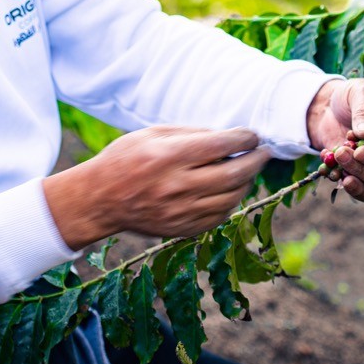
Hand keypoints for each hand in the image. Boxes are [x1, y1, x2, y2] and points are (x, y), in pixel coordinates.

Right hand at [43, 126, 270, 249]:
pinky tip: (229, 190)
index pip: (222, 145)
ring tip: (247, 170)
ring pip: (232, 197)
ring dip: (246, 182)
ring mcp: (181, 212)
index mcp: (170, 156)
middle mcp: (178, 185)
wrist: (100, 199)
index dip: (244, 139)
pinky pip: (219, 216)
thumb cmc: (125, 158)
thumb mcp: (152, 134)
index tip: (252, 135)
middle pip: (234, 173)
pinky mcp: (182, 229)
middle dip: (255, 160)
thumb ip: (190, 133)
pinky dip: (230, 202)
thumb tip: (226, 136)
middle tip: (263, 152)